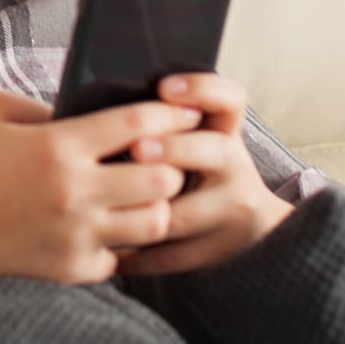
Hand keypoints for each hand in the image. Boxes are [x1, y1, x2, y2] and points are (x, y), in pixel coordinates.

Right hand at [0, 89, 194, 284]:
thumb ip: (39, 101)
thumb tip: (86, 108)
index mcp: (57, 146)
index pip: (138, 125)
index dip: (171, 115)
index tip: (186, 113)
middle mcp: (75, 192)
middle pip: (161, 179)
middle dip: (170, 166)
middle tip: (161, 160)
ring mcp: (77, 234)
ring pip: (155, 224)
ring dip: (154, 207)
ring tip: (142, 196)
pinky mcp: (73, 268)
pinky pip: (123, 257)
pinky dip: (121, 243)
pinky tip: (107, 227)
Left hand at [119, 73, 293, 275]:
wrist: (248, 227)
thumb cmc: (194, 169)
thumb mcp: (191, 138)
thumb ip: (157, 122)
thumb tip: (96, 103)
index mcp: (222, 130)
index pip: (226, 99)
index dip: (201, 89)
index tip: (165, 87)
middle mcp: (234, 166)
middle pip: (213, 150)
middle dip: (174, 149)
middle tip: (138, 148)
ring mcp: (234, 211)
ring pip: (186, 213)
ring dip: (144, 210)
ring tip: (109, 205)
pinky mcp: (223, 252)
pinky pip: (174, 256)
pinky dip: (138, 256)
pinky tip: (109, 251)